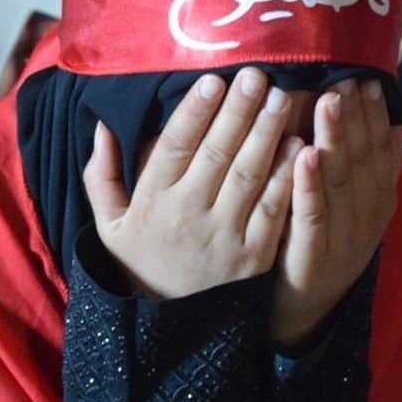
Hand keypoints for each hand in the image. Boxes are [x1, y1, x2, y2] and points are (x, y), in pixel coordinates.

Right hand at [83, 68, 303, 299]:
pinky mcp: (254, 256)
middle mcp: (188, 215)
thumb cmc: (140, 260)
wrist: (168, 326)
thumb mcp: (107, 223)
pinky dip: (288, 178)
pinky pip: (273, 210)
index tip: (213, 80)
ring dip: (267, 134)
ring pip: (248, 176)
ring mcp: (224, 236)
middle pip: (217, 153)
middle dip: (239, 111)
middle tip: (259, 76)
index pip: (175, 147)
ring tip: (282, 98)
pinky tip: (300, 146)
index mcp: (152, 201)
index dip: (195, 112)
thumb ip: (102, 174)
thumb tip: (101, 125)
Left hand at [272, 78, 401, 344]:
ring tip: (328, 101)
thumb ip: (363, 163)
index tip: (367, 80)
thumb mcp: (350, 203)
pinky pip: (311, 215)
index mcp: (380, 202)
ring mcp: (343, 239)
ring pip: (341, 182)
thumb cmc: (322, 240)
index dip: (375, 115)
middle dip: (356, 116)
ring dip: (335, 138)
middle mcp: (368, 218)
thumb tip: (384, 115)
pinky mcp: (312, 257)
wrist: (304, 310)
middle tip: (346, 78)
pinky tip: (303, 154)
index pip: (382, 151)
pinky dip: (309, 184)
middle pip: (363, 159)